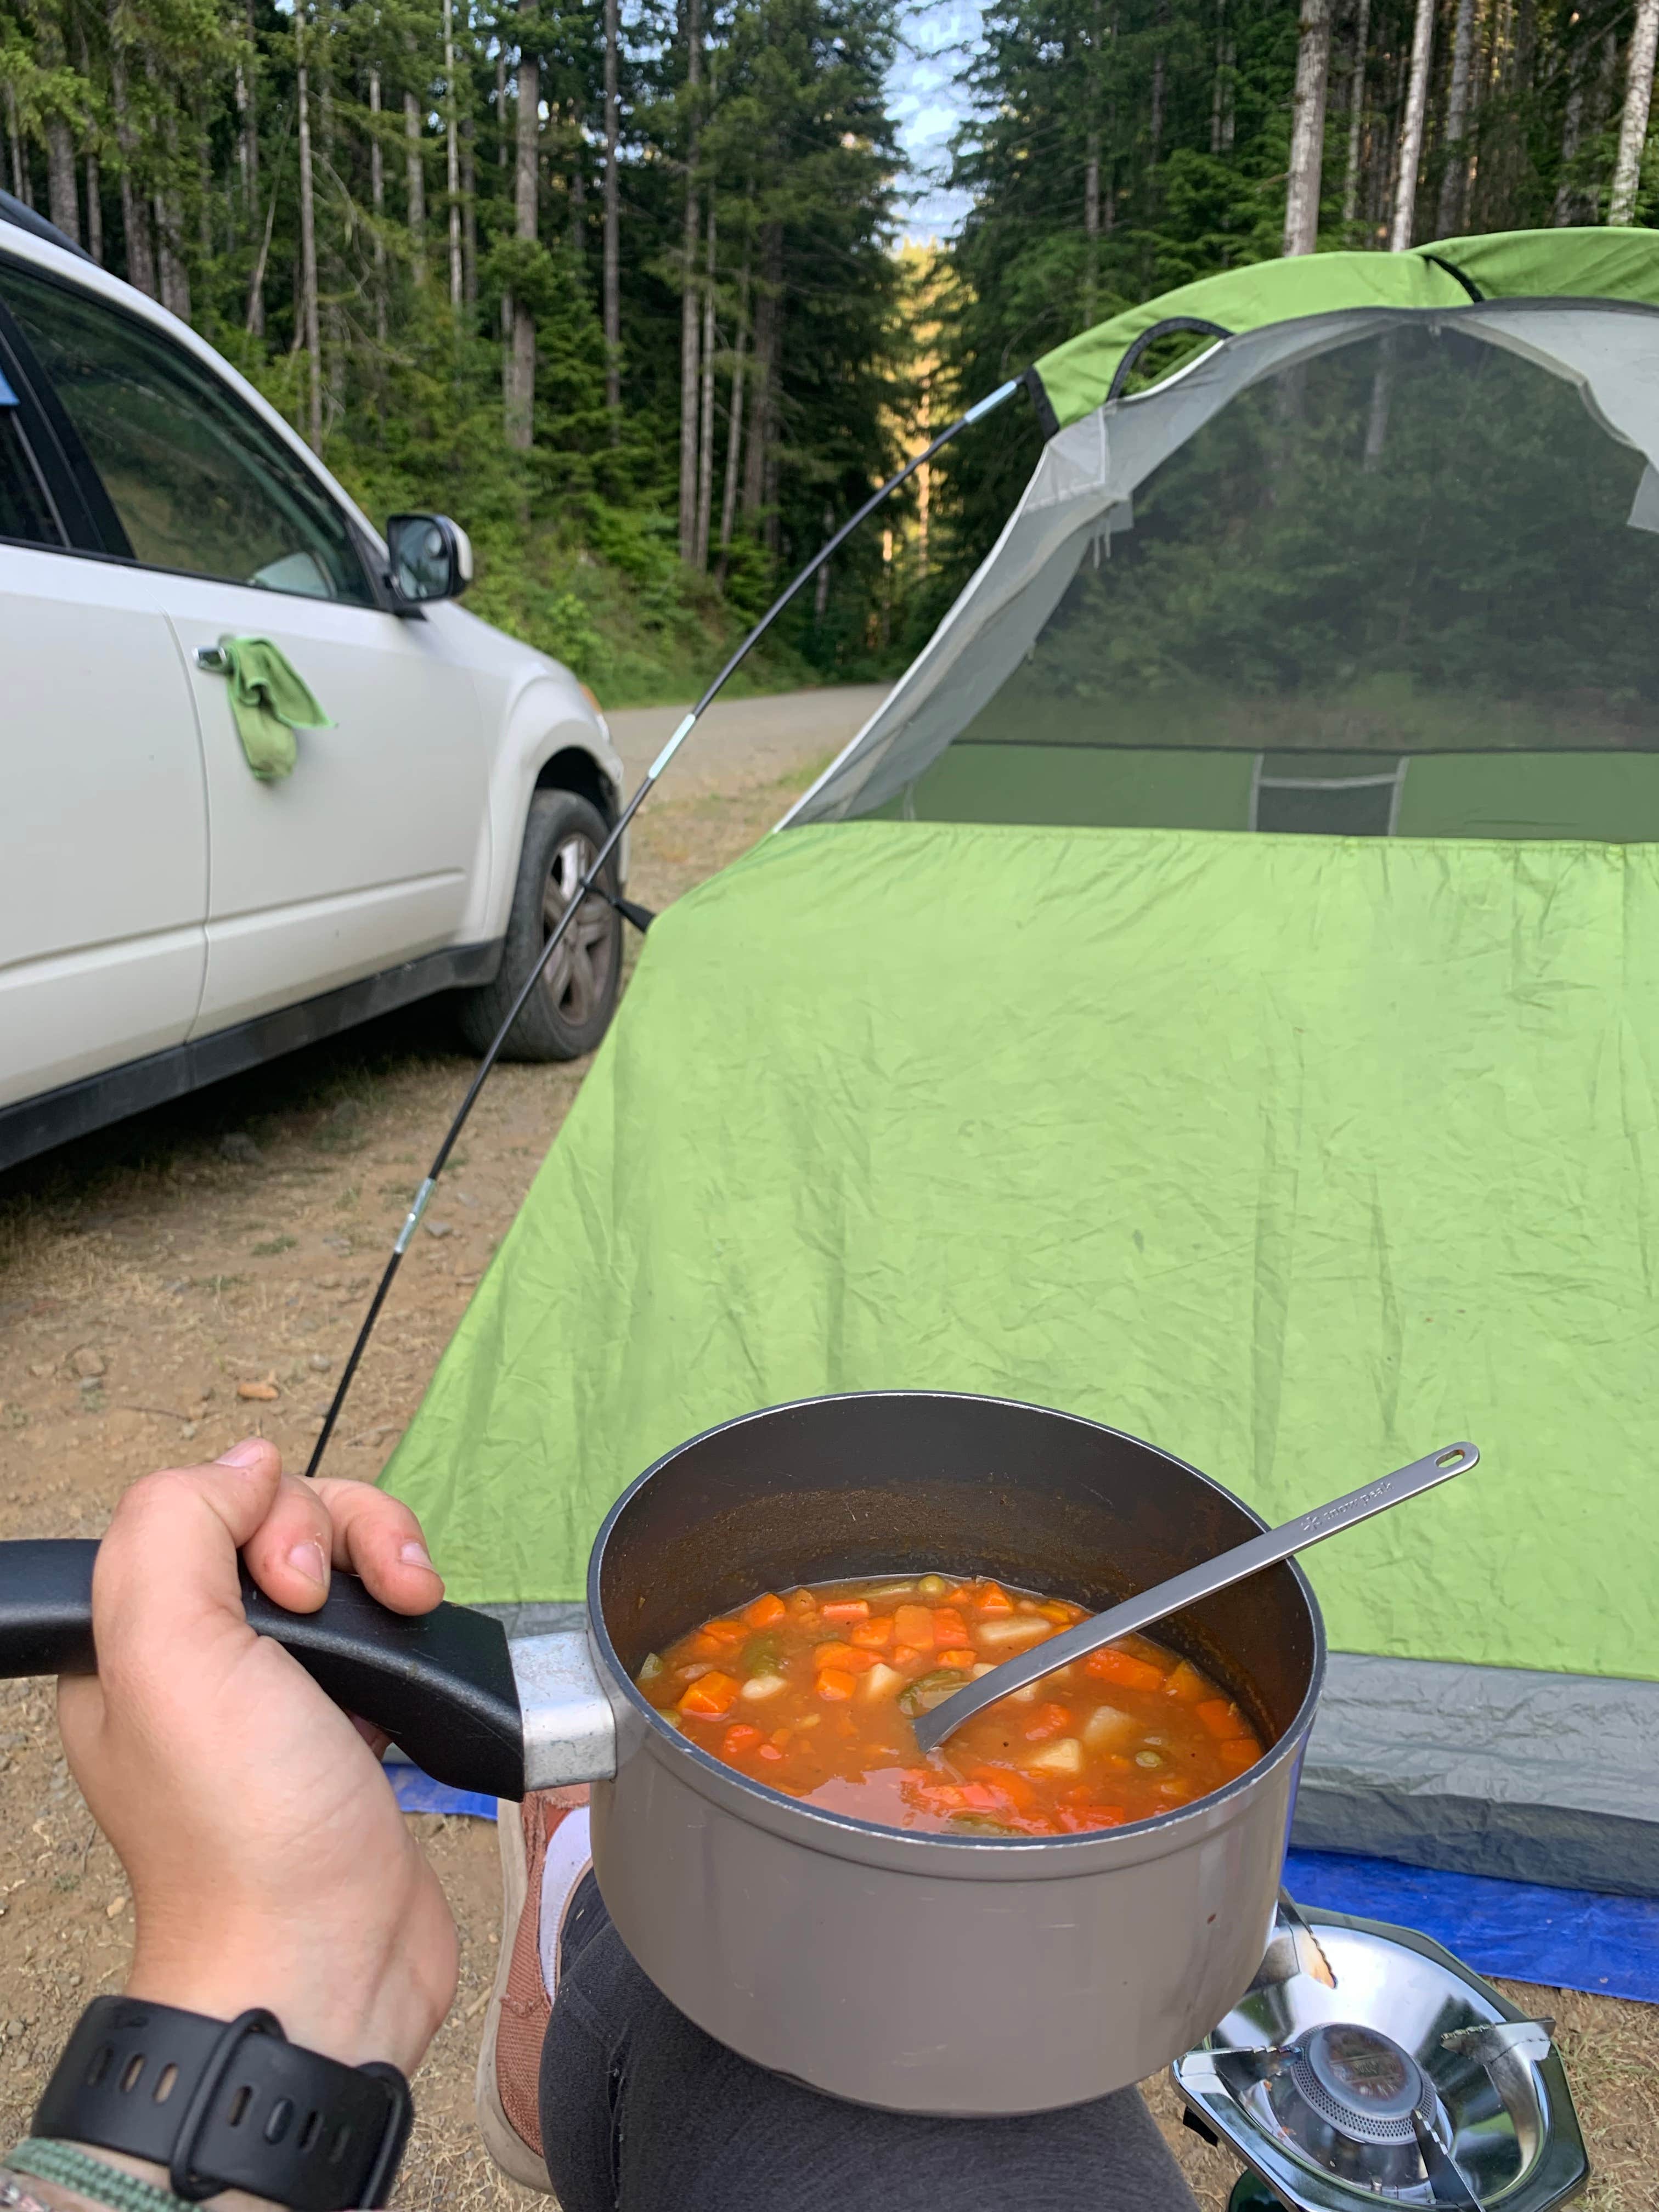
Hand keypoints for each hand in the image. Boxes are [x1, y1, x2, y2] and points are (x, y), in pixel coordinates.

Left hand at [56, 1439, 457, 2075]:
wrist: (326, 1960)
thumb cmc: (242, 1832)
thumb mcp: (166, 1652)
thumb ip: (178, 1525)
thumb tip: (248, 1467)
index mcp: (135, 1644)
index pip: (207, 1509)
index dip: (269, 1519)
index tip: (290, 1590)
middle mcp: (200, 1663)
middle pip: (283, 1527)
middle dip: (342, 1538)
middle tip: (357, 1607)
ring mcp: (277, 1696)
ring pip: (341, 1570)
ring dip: (388, 1566)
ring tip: (414, 1608)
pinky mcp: (349, 1723)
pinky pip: (383, 1630)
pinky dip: (411, 1622)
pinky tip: (420, 1646)